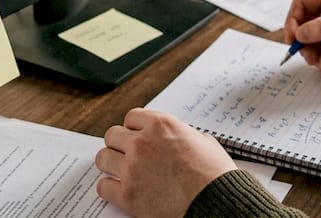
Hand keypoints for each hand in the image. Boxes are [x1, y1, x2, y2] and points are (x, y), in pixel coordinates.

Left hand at [95, 108, 235, 217]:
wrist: (216, 203)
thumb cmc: (215, 175)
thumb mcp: (203, 141)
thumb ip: (181, 135)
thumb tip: (175, 139)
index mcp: (162, 125)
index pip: (131, 117)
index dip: (135, 128)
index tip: (136, 136)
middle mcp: (143, 143)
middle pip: (112, 136)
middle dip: (120, 145)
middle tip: (127, 154)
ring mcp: (132, 169)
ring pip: (103, 158)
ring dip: (111, 164)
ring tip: (120, 171)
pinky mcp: (127, 195)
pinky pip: (103, 187)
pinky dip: (110, 189)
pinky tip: (120, 189)